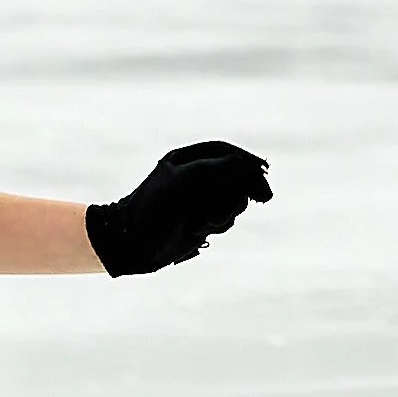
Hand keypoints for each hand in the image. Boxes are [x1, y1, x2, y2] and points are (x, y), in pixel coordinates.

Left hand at [86, 140, 273, 276]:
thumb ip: (218, 168)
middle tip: (264, 198)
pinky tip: (198, 230)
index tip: (263, 171)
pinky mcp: (202, 219)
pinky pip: (227, 218)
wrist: (133, 243)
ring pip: (235, 199)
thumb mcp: (186, 181)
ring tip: (204, 221)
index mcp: (187, 159)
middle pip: (237, 176)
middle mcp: (195, 176)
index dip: (247, 161)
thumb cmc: (154, 208)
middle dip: (245, 188)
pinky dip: (219, 223)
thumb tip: (249, 165)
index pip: (226, 153)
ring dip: (226, 211)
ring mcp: (200, 199)